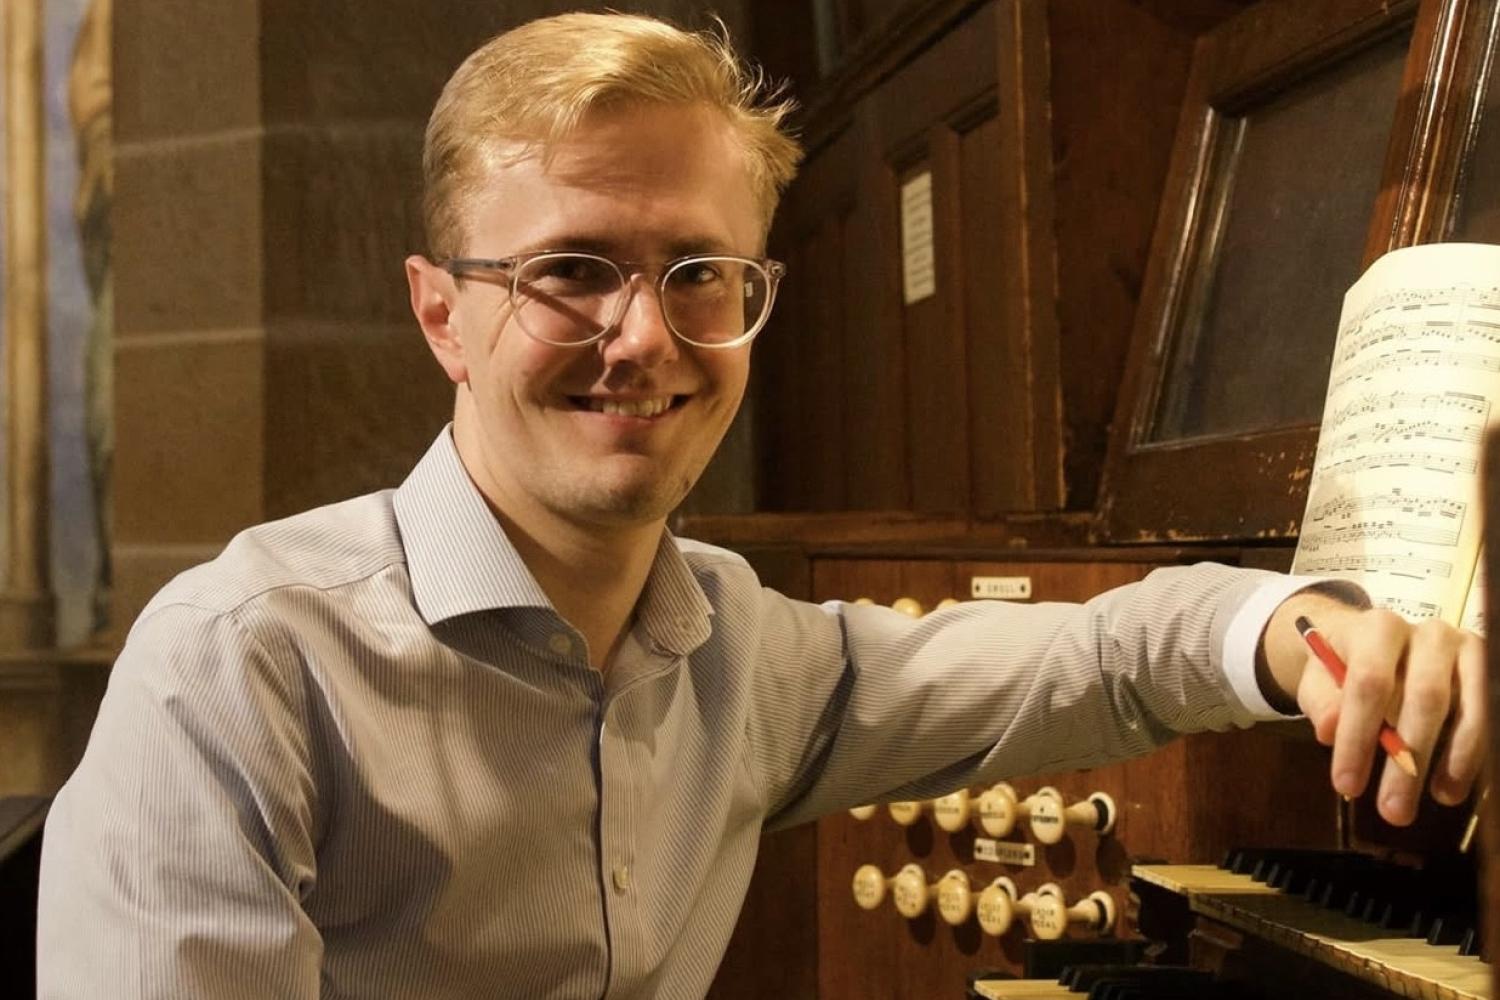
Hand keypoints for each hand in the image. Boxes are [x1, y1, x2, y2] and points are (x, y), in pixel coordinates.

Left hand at [1262, 590, 1485, 825]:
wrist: (1377, 642)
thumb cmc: (1344, 666)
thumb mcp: (1320, 680)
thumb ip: (1323, 701)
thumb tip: (1329, 730)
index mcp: (1379, 628)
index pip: (1370, 683)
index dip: (1358, 736)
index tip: (1346, 784)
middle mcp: (1429, 633)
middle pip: (1425, 698)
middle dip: (1409, 760)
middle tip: (1394, 810)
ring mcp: (1466, 650)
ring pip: (1468, 709)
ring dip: (1455, 760)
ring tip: (1439, 798)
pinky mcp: (1488, 668)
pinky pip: (1488, 714)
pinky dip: (1476, 752)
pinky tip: (1459, 783)